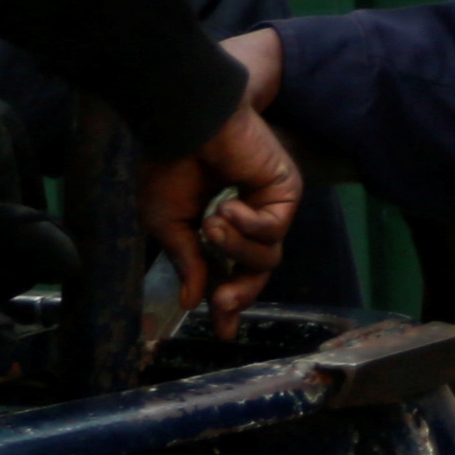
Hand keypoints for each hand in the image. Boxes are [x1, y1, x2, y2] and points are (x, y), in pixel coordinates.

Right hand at [144, 98, 305, 325]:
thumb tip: (193, 302)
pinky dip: (249, 226)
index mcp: (218, 226)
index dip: (227, 301)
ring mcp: (269, 205)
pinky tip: (229, 207)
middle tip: (222, 303)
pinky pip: (276, 229)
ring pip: (267, 256)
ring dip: (235, 248)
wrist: (186, 123)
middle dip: (241, 291)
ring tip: (212, 222)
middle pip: (258, 271)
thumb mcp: (168, 223)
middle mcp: (249, 219)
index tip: (222, 331)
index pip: (229, 272)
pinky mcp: (286, 192)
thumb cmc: (168, 163)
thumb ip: (188, 261)